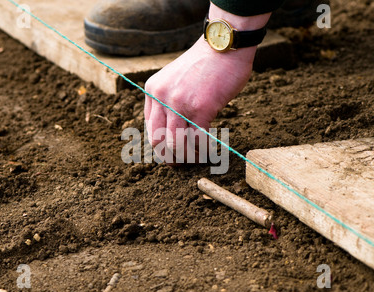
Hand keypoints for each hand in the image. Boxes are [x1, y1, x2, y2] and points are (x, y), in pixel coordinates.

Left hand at [144, 5, 270, 164]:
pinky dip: (205, 149)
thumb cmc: (204, 64)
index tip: (172, 154)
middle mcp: (161, 97)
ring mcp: (179, 103)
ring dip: (188, 157)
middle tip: (182, 164)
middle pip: (158, 142)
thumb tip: (173, 132)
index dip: (160, 147)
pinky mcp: (200, 108)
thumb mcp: (175, 79)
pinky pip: (198, 140)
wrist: (224, 46)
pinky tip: (211, 150)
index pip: (150, 129)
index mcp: (153, 91)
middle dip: (170, 158)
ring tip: (199, 157)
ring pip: (177, 145)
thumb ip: (169, 101)